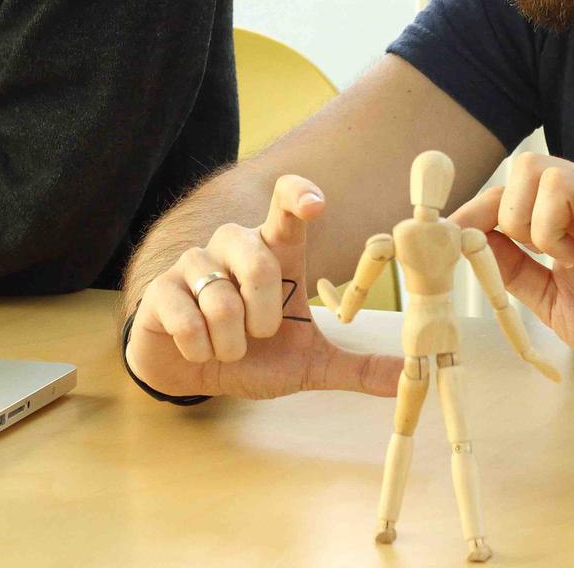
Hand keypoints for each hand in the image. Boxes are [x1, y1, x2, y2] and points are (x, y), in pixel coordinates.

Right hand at [125, 176, 403, 399]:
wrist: (193, 372)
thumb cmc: (254, 355)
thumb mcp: (309, 365)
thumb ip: (358, 367)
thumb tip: (413, 378)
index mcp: (274, 253)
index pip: (285, 205)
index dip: (298, 196)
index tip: (315, 204)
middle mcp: (233, 247)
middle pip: (259, 260)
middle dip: (265, 313)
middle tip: (261, 335)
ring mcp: (193, 264)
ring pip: (221, 297)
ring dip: (231, 341)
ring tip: (229, 348)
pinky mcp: (161, 290)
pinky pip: (187, 318)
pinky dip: (201, 347)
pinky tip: (200, 348)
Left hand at [451, 154, 573, 378]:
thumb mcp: (552, 302)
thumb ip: (516, 272)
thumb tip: (471, 245)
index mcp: (558, 224)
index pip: (505, 194)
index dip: (474, 210)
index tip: (452, 236)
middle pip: (524, 166)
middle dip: (510, 212)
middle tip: (536, 253)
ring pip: (551, 170)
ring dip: (544, 220)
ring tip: (568, 257)